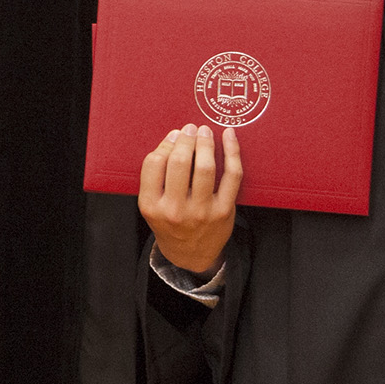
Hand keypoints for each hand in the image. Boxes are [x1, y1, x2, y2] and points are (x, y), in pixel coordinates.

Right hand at [137, 124, 240, 275]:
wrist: (192, 254)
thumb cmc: (171, 222)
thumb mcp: (152, 205)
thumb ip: (155, 177)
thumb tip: (174, 138)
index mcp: (152, 205)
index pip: (154, 163)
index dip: (165, 144)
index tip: (174, 136)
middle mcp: (175, 210)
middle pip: (179, 162)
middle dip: (185, 139)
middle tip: (190, 129)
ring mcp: (202, 211)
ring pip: (205, 167)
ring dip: (206, 142)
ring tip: (205, 131)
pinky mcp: (224, 210)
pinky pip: (231, 175)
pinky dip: (232, 152)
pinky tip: (229, 136)